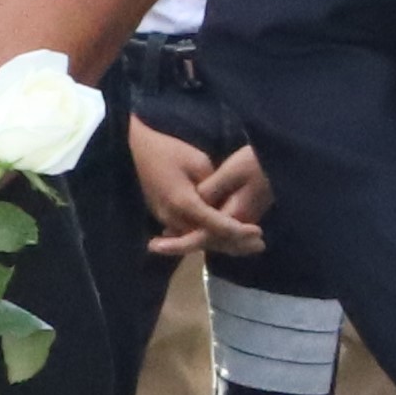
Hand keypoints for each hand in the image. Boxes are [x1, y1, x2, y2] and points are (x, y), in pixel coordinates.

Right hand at [132, 124, 269, 260]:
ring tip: (248, 244)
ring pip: (197, 240)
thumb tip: (225, 203)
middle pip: (207, 239)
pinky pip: (188, 233)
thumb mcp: (198, 163)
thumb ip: (213, 187)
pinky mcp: (163, 217)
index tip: (259, 232)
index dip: (238, 231)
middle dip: (234, 244)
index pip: (216, 225)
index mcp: (183, 203)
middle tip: (260, 245)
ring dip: (222, 243)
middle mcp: (173, 217)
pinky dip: (208, 236)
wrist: (135, 149)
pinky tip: (227, 237)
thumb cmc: (169, 151)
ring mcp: (165, 219)